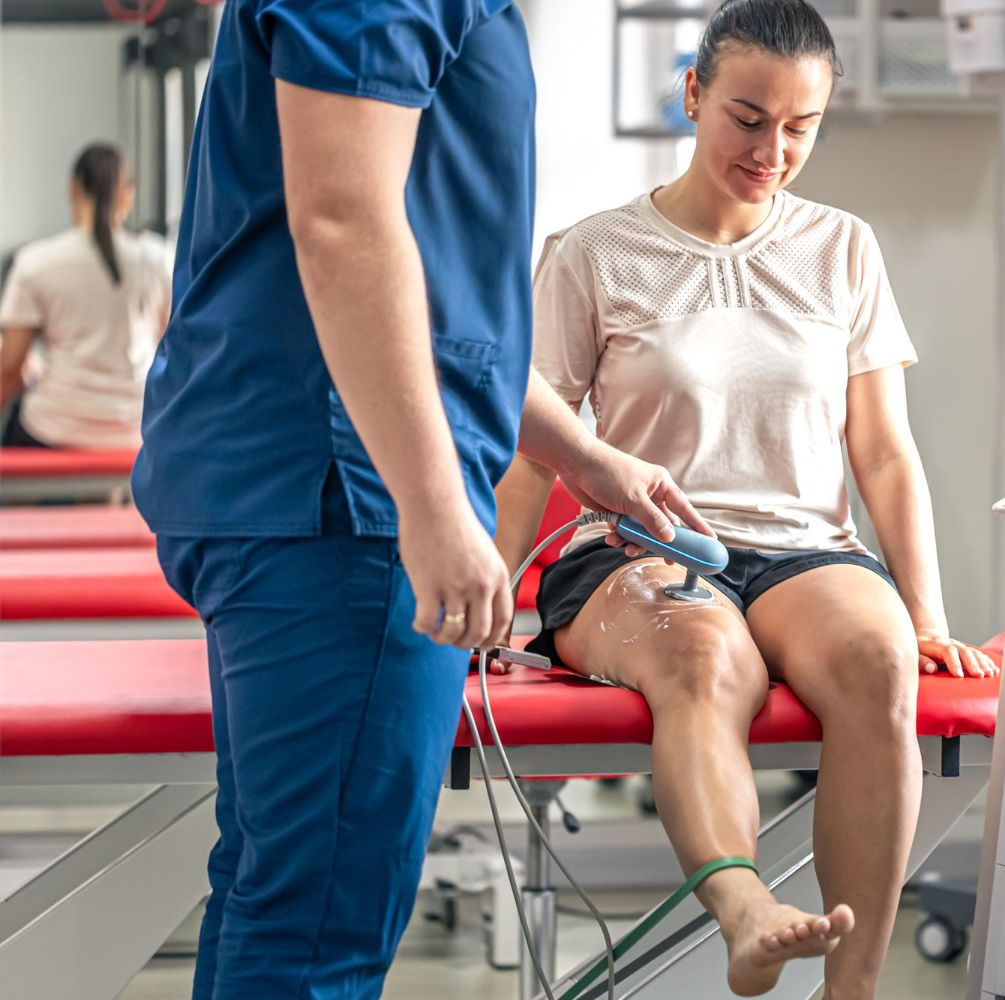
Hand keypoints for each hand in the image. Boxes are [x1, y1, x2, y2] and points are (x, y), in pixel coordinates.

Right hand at [399, 501, 512, 649]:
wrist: (433, 503)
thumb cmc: (454, 523)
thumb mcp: (484, 553)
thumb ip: (485, 580)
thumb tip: (478, 608)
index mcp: (496, 576)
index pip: (503, 621)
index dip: (492, 638)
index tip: (481, 643)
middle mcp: (480, 585)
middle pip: (478, 633)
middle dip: (465, 643)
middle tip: (453, 639)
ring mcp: (455, 588)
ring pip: (453, 632)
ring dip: (442, 638)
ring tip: (434, 631)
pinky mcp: (429, 587)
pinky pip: (427, 622)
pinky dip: (423, 628)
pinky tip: (419, 621)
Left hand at [561, 439, 712, 557]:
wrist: (575, 464)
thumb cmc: (607, 472)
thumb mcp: (633, 498)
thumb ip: (652, 520)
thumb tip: (669, 537)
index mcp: (661, 485)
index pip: (684, 509)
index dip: (697, 526)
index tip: (710, 541)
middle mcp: (650, 494)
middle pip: (663, 525)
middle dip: (660, 542)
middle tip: (667, 559)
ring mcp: (633, 503)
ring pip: (643, 530)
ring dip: (635, 541)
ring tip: (627, 548)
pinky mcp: (618, 510)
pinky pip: (625, 530)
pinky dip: (620, 536)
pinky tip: (612, 538)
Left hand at [916, 632, 1000, 678]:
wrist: (926, 638)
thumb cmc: (918, 650)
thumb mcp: (914, 654)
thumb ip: (921, 661)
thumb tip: (932, 669)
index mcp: (936, 645)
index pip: (948, 651)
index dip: (954, 663)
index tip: (958, 675)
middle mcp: (950, 643)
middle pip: (964, 651)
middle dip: (972, 664)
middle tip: (978, 676)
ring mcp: (960, 646)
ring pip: (974, 652)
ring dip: (983, 663)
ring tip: (989, 674)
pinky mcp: (966, 650)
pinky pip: (979, 654)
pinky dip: (987, 662)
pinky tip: (994, 670)